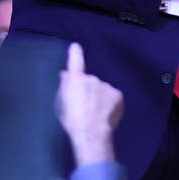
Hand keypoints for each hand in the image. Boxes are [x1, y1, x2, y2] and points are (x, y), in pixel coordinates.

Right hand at [56, 43, 123, 165]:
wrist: (90, 132)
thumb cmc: (71, 120)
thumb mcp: (61, 104)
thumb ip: (64, 87)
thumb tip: (65, 74)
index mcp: (75, 80)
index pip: (75, 62)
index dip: (75, 54)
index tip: (75, 47)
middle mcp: (92, 79)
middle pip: (90, 82)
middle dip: (88, 91)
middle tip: (85, 107)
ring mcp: (106, 86)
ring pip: (102, 90)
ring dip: (99, 98)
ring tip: (95, 114)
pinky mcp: (117, 95)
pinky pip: (112, 97)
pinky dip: (109, 103)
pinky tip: (104, 114)